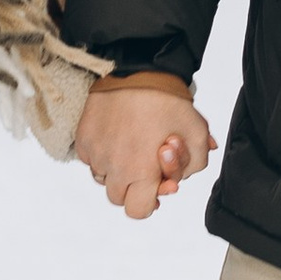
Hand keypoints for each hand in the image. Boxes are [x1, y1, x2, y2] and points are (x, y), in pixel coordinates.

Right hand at [76, 75, 213, 220]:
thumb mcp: (197, 136)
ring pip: (103, 177)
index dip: (150, 200)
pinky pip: (90, 158)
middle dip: (134, 185)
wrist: (139, 68)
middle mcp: (113, 167)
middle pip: (119, 197)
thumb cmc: (169, 102)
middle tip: (146, 162)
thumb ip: (195, 165)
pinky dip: (102, 153)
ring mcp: (94, 152)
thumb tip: (178, 180)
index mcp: (140, 172)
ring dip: (117, 170)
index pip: (138, 210)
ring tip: (132, 145)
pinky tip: (118, 134)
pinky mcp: (83, 137)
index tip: (158, 181)